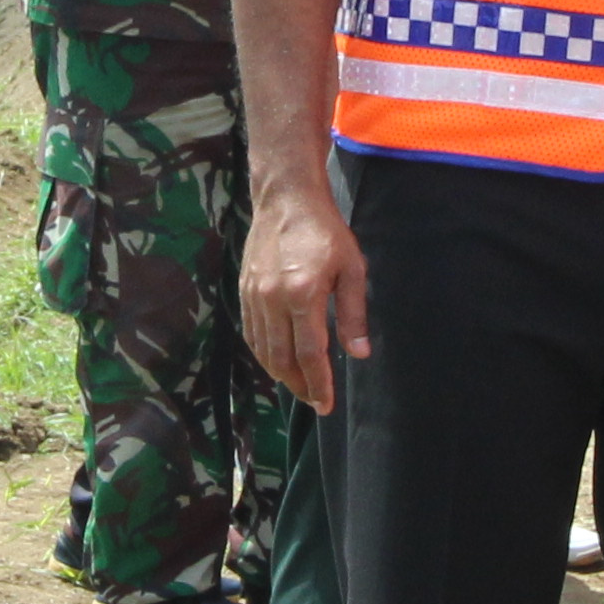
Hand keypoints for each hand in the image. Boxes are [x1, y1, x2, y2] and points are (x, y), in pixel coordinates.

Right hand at [240, 174, 370, 412]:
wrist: (286, 199)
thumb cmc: (326, 231)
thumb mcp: (351, 269)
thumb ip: (353, 314)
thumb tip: (359, 354)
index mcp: (304, 294)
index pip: (310, 354)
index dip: (319, 384)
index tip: (326, 405)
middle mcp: (273, 299)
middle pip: (283, 359)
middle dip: (299, 386)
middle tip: (315, 401)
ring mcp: (254, 296)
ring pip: (263, 350)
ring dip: (281, 373)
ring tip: (300, 385)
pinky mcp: (244, 290)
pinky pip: (252, 333)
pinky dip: (264, 353)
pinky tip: (279, 360)